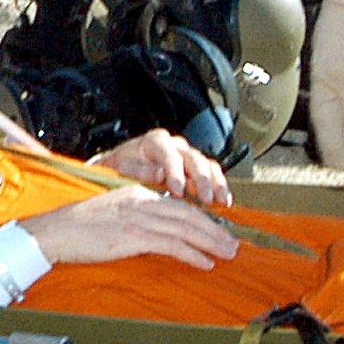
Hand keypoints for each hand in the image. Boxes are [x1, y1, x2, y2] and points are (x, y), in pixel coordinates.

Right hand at [22, 188, 239, 272]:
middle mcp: (142, 202)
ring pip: (185, 228)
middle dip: (214, 230)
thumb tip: (158, 237)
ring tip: (227, 254)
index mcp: (138, 194)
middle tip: (233, 244)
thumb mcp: (113, 216)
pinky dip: (192, 253)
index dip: (203, 218)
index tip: (217, 231)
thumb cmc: (78, 228)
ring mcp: (138, 218)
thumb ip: (137, 221)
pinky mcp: (133, 235)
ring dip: (210, 242)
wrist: (55, 231)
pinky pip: (171, 244)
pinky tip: (204, 262)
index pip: (179, 205)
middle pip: (188, 214)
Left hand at [90, 130, 231, 205]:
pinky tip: (224, 200)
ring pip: (207, 164)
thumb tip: (161, 174)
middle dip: (202, 180)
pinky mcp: (194, 167)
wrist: (119, 168)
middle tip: (205, 198)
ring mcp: (186, 155)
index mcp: (155, 142)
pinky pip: (211, 172)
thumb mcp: (122, 169)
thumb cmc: (119, 169)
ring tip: (220, 201)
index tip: (178, 191)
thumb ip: (142, 170)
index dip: (176, 174)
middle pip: (194, 159)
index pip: (170, 156)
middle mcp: (174, 145)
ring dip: (216, 183)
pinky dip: (219, 185)